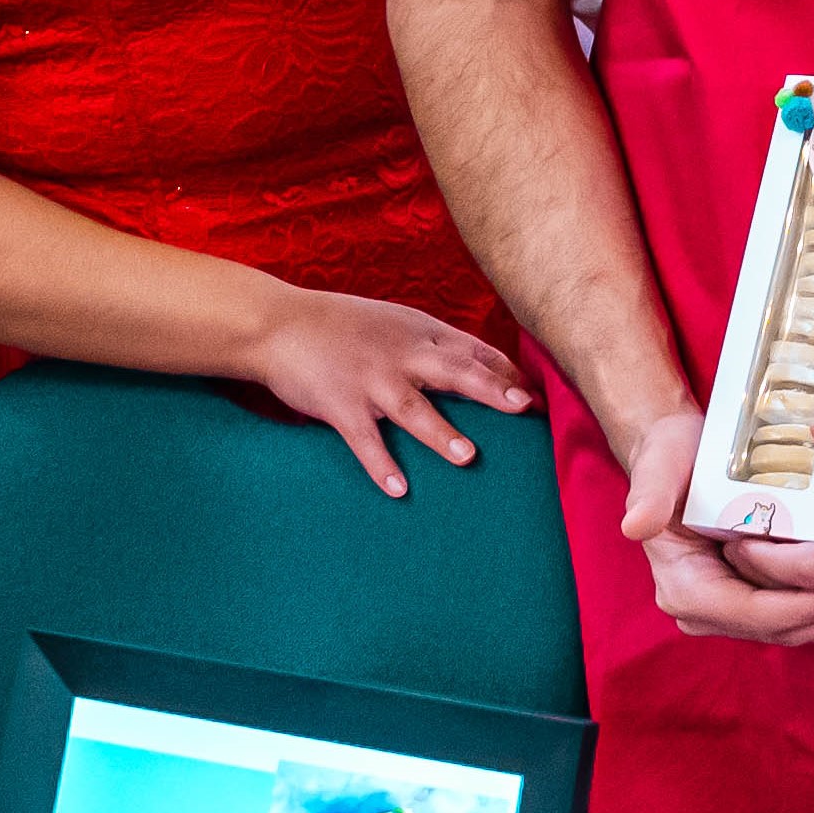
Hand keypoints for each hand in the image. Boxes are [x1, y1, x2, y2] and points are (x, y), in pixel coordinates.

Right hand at [241, 282, 529, 498]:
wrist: (276, 324)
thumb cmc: (340, 325)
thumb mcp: (393, 322)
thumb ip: (432, 344)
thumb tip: (480, 368)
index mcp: (417, 331)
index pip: (472, 349)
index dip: (505, 371)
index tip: (537, 393)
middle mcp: (399, 354)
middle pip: (452, 371)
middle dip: (490, 390)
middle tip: (523, 408)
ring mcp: (370, 380)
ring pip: (411, 408)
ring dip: (440, 433)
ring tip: (468, 457)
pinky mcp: (340, 406)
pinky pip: (364, 440)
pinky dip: (381, 465)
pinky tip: (399, 489)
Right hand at [606, 399, 813, 647]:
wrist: (678, 453)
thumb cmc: (672, 455)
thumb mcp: (659, 464)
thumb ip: (650, 492)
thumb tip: (637, 525)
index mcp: (685, 590)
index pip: (758, 614)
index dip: (808, 603)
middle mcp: (706, 610)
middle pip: (786, 629)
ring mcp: (733, 610)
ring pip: (801, 629)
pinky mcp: (757, 599)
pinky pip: (805, 615)